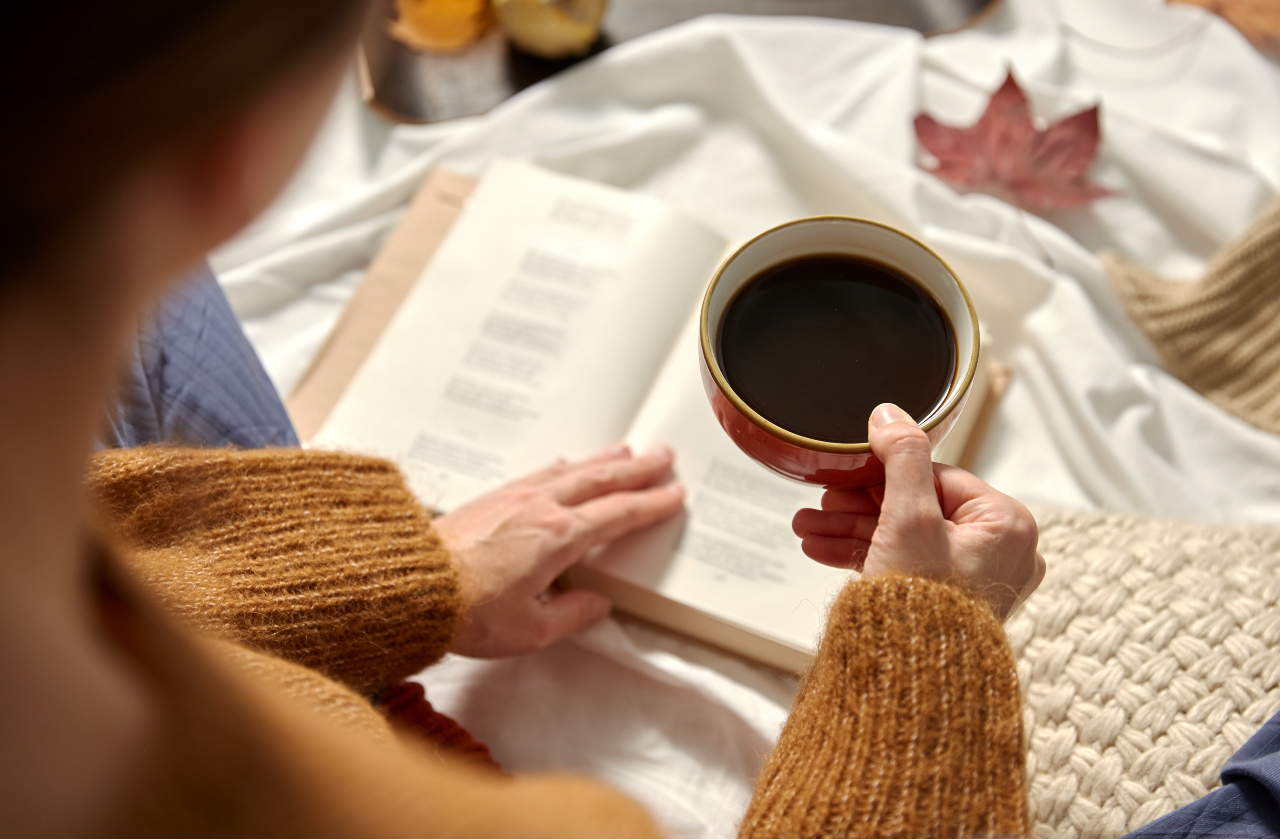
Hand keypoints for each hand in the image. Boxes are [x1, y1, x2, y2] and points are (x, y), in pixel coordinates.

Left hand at [433, 444, 683, 657]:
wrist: (410, 584)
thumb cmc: (464, 610)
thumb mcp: (530, 630)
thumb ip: (571, 615)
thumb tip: (595, 603)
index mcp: (558, 537)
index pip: (618, 515)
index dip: (651, 504)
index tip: (673, 494)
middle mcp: (540, 507)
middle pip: (601, 480)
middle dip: (637, 469)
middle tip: (663, 456)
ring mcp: (514, 498)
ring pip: (571, 470)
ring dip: (603, 460)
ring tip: (625, 450)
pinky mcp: (492, 498)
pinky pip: (541, 472)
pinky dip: (565, 466)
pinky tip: (565, 464)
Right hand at [792, 403, 1044, 619]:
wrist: (915, 683)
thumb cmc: (924, 605)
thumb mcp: (908, 516)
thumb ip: (901, 458)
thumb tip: (891, 414)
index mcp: (1007, 524)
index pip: (939, 477)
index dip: (885, 475)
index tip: (847, 477)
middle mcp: (1001, 551)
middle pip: (917, 508)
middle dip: (858, 507)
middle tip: (820, 504)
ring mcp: (976, 580)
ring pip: (905, 539)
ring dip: (852, 531)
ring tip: (806, 529)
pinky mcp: (952, 604)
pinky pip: (906, 566)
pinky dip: (867, 557)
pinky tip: (822, 550)